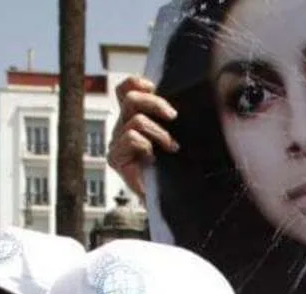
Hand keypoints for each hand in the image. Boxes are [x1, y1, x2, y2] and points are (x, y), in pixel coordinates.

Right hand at [108, 75, 179, 197]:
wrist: (172, 198)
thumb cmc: (176, 167)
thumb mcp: (177, 135)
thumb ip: (173, 118)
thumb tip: (190, 99)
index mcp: (135, 116)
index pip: (126, 89)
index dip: (137, 83)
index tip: (155, 88)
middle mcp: (123, 126)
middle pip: (130, 97)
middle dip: (155, 103)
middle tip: (173, 117)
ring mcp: (117, 141)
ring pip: (135, 119)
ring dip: (159, 132)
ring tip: (172, 147)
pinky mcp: (115, 157)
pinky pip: (131, 138)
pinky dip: (147, 146)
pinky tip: (153, 160)